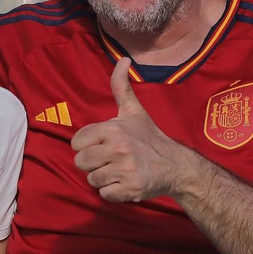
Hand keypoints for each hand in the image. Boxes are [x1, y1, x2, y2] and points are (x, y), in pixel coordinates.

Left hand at [70, 58, 195, 201]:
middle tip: (110, 160)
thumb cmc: (150, 137)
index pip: (77, 143)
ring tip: (119, 170)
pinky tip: (125, 182)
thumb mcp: (134, 111)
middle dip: (93, 164)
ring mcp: (124, 170)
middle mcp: (118, 148)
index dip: (87, 146)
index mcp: (113, 129)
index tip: (102, 146)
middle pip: (81, 163)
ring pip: (92, 180)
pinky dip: (113, 192)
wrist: (176, 165)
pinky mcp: (130, 189)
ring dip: (103, 178)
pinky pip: (104, 194)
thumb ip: (121, 86)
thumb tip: (123, 59)